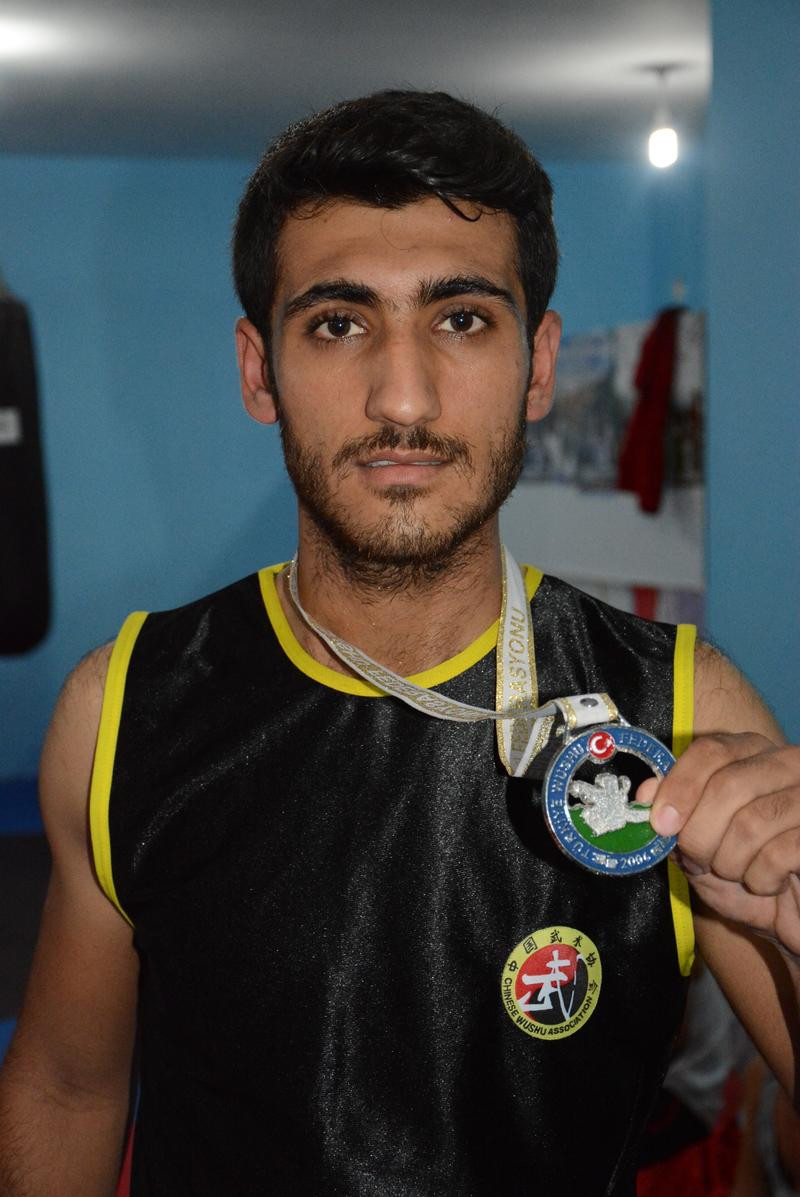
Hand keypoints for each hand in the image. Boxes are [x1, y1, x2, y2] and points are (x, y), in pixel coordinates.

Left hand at [640, 733, 799, 957]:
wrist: (791, 914)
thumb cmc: (745, 873)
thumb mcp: (699, 843)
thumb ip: (673, 813)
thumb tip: (646, 791)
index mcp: (753, 753)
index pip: (712, 750)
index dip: (680, 786)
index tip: (660, 824)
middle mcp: (788, 764)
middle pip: (727, 785)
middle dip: (699, 834)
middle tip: (697, 861)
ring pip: (751, 822)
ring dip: (729, 862)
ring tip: (735, 874)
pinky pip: (780, 854)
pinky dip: (761, 879)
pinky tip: (767, 884)